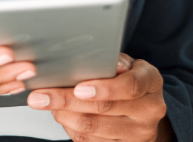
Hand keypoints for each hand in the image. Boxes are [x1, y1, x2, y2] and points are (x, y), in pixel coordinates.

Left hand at [27, 54, 171, 141]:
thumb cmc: (132, 79)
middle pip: (105, 109)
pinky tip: (60, 114)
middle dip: (67, 101)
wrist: (147, 109)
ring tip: (45, 103)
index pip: (130, 87)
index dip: (103, 88)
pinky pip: (90, 141)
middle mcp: (148, 111)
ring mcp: (137, 134)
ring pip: (93, 128)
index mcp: (151, 83)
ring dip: (64, 115)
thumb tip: (93, 60)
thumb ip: (112, 62)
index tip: (77, 88)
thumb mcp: (129, 64)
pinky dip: (70, 127)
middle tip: (40, 96)